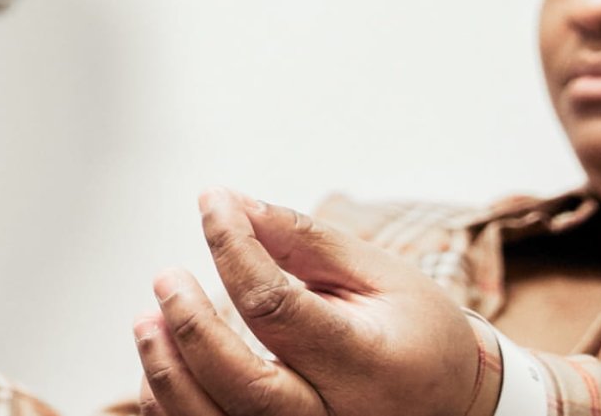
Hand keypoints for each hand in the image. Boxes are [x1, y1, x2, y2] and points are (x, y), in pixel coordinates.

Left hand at [133, 190, 490, 415]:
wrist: (451, 403)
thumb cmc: (415, 335)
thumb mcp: (381, 277)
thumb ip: (306, 243)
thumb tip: (233, 205)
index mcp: (369, 363)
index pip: (277, 308)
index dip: (233, 248)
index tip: (211, 204)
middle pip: (246, 387)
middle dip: (193, 328)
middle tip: (166, 278)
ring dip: (168, 373)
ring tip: (149, 321)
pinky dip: (170, 407)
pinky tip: (162, 363)